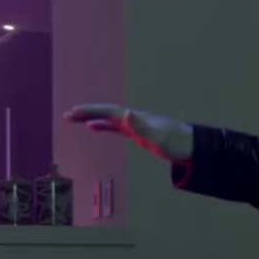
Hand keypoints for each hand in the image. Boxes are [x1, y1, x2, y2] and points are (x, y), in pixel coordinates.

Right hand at [64, 103, 193, 163]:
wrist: (191, 146)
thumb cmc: (176, 143)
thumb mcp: (158, 137)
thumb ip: (141, 127)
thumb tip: (126, 114)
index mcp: (136, 118)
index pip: (109, 111)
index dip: (91, 111)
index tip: (74, 112)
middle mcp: (134, 118)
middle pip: (105, 112)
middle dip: (86, 113)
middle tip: (66, 115)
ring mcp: (135, 125)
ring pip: (107, 119)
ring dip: (90, 118)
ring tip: (73, 119)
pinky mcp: (138, 133)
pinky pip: (114, 127)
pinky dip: (102, 126)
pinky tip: (93, 128)